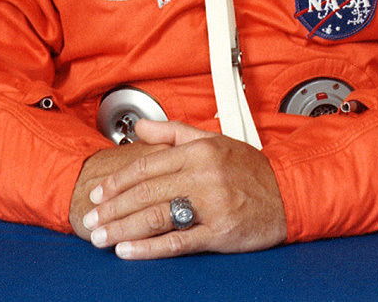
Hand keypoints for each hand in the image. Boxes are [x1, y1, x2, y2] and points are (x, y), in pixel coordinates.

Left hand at [74, 118, 286, 258]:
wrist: (287, 194)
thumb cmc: (249, 170)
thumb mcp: (213, 140)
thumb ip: (172, 132)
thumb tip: (139, 127)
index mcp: (199, 150)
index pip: (147, 164)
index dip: (117, 181)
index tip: (98, 193)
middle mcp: (203, 174)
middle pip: (146, 192)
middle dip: (112, 208)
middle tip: (90, 220)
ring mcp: (211, 204)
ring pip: (156, 216)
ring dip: (123, 228)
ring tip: (101, 237)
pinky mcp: (219, 231)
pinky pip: (178, 241)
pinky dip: (149, 248)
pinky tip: (129, 251)